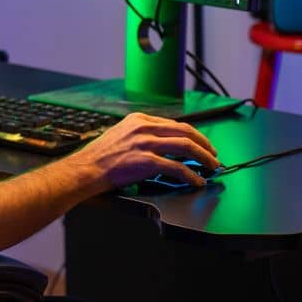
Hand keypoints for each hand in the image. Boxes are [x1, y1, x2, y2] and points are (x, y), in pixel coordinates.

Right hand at [77, 112, 219, 189]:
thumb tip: (163, 142)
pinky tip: (197, 181)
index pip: (176, 124)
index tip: (202, 144)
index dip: (194, 135)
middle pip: (185, 132)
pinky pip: (177, 168)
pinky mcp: (146, 162)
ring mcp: (146, 144)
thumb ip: (142, 133)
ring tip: (212, 166)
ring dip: (204, 157)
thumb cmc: (101, 155)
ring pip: (186, 147)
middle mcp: (145, 128)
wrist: (87, 168)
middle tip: (214, 155)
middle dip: (204, 144)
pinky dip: (191, 175)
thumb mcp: (122, 133)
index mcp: (140, 120)